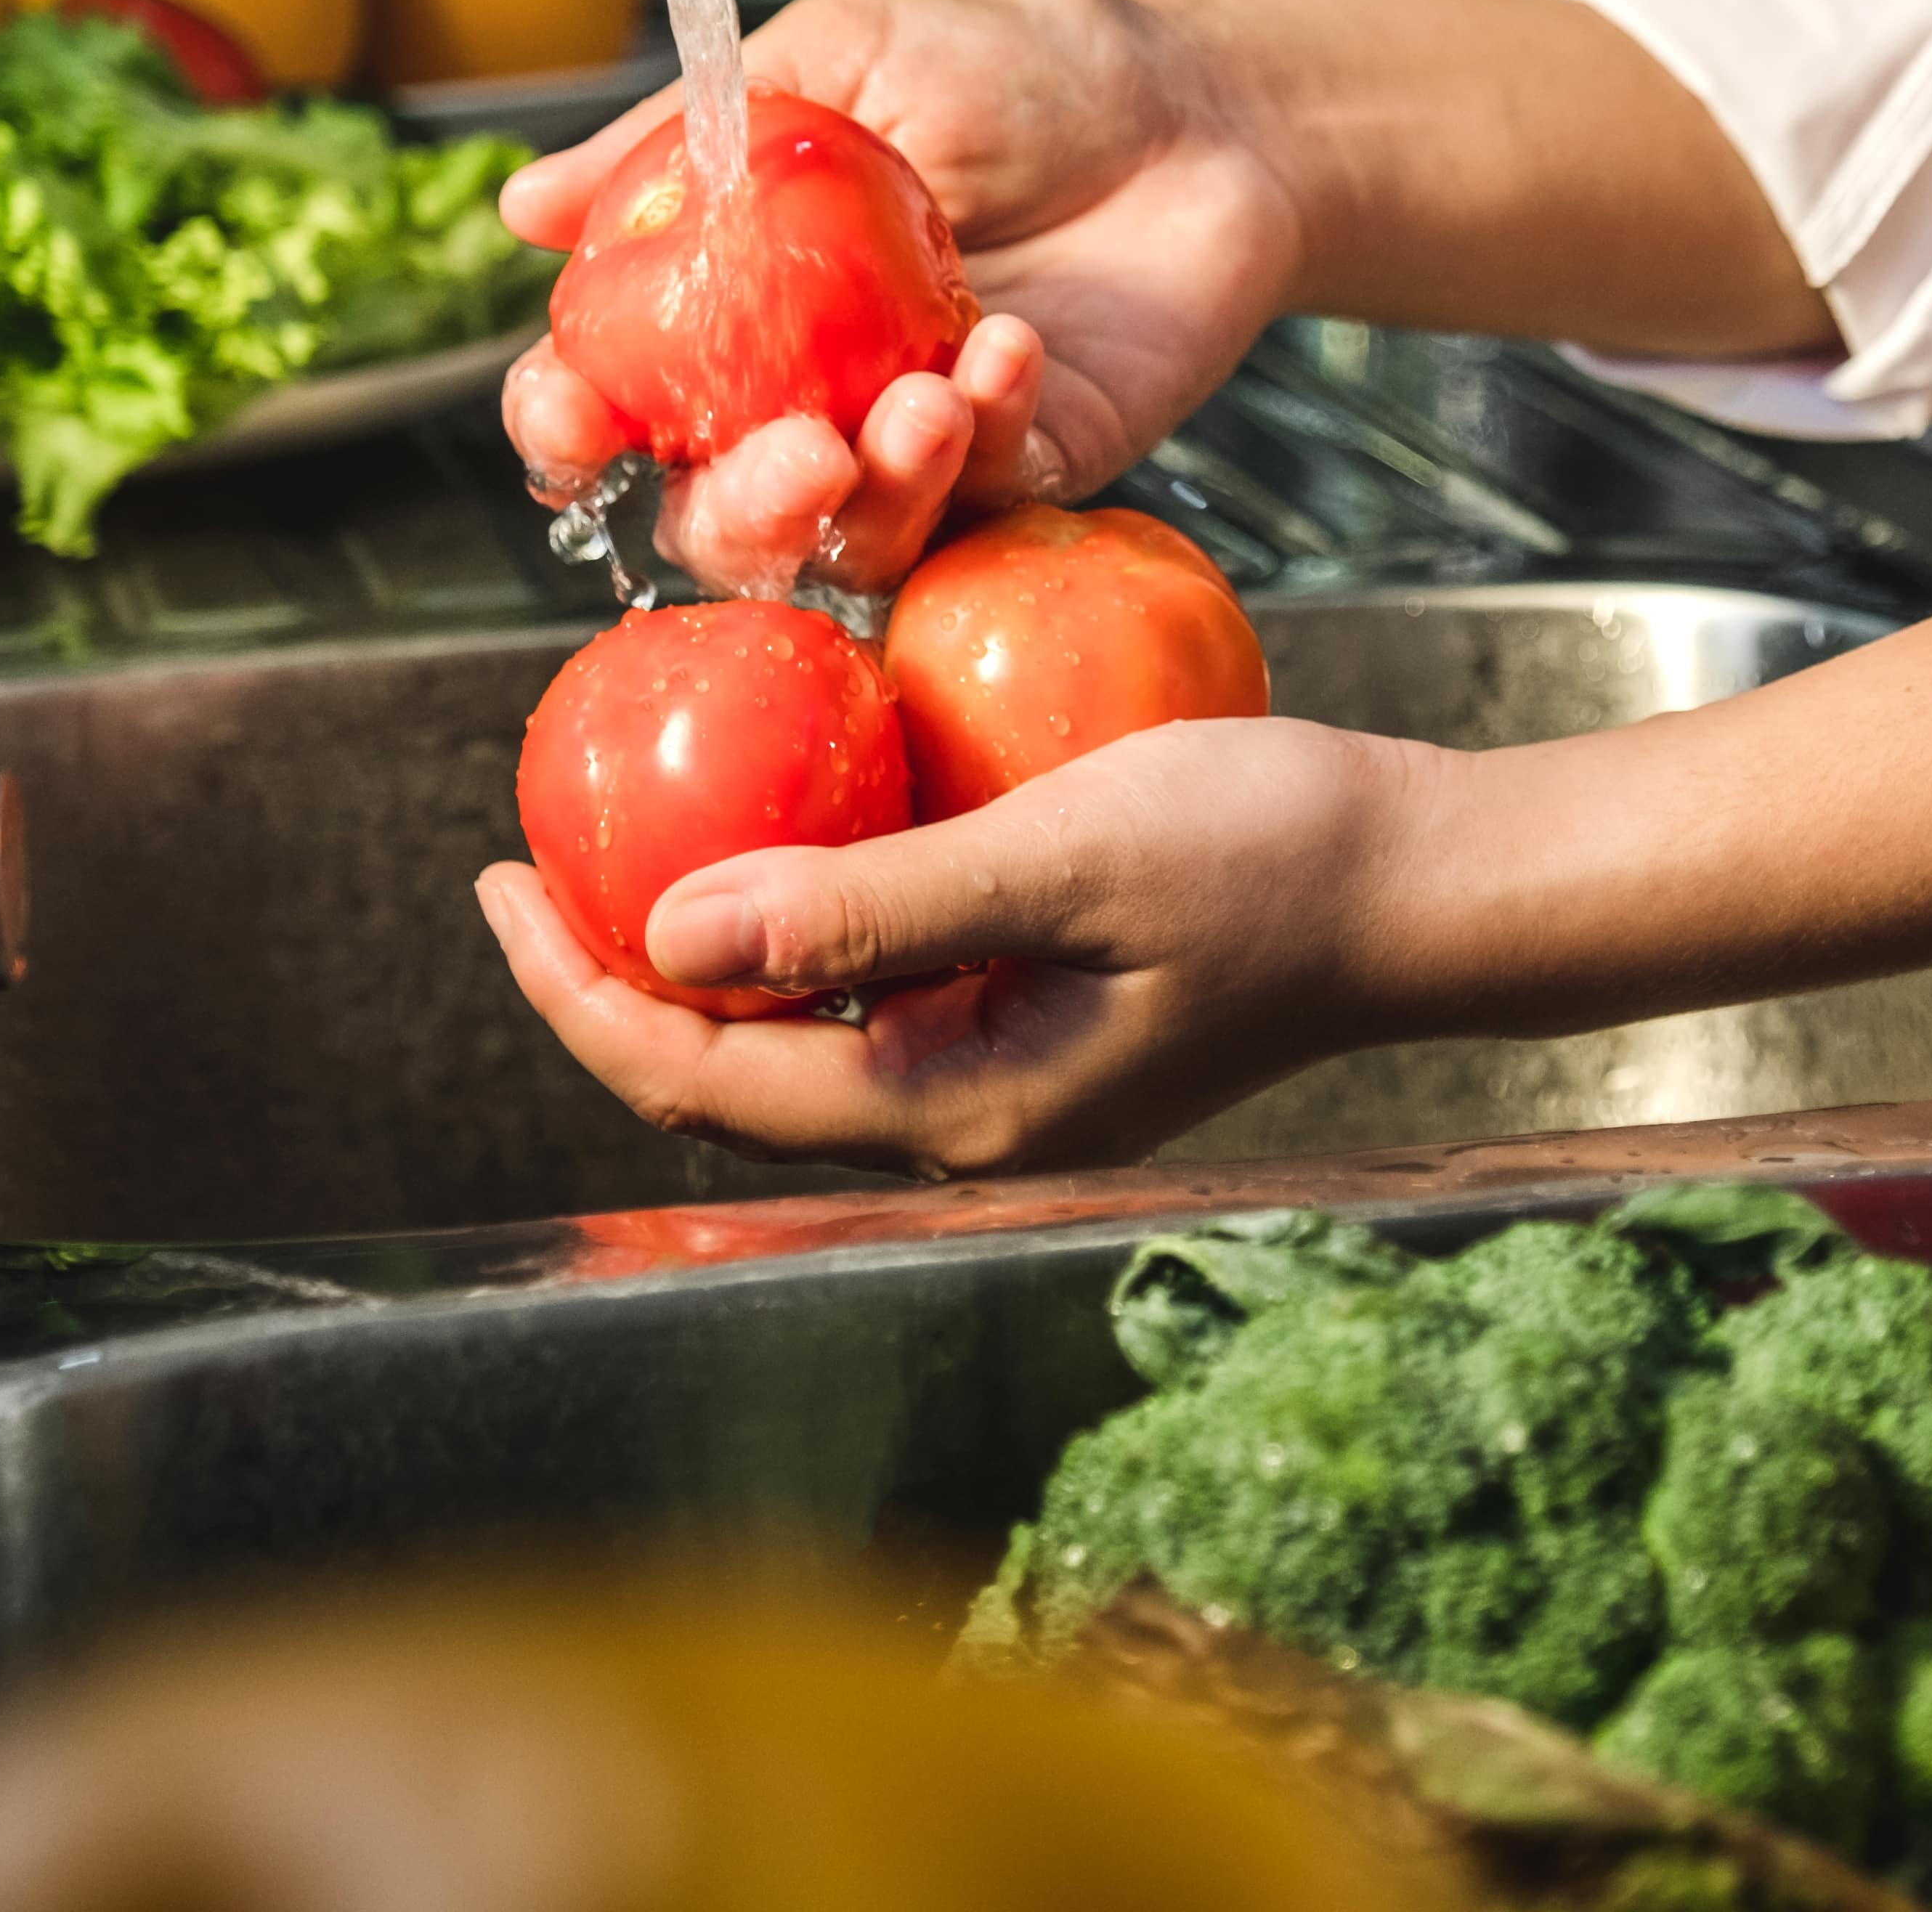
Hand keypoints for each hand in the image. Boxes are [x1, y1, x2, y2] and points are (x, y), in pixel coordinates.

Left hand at [477, 715, 1436, 1176]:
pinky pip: (878, 978)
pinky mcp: (1046, 1018)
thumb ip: (872, 904)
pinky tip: (795, 811)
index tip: (495, 875)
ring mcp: (1009, 1074)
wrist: (1436, 880)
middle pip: (727, 1073)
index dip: (572, 987)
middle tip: (528, 852)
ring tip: (628, 830)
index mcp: (954, 1110)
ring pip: (798, 1030)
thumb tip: (669, 939)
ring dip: (704, 942)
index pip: (698, 1077)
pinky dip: (804, 908)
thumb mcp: (1065, 854)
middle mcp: (965, 1119)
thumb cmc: (1275, 854)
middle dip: (609, 973)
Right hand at [498, 0, 1304, 591]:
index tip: (570, 410)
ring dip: (871, 496)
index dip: (566, 424)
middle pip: (714, 520)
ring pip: (846, 547)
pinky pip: (981, 506)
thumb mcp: (837, 61)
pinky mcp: (1028, 473)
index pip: (614, 400)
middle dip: (732, 511)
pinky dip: (986, 438)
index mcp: (732, 307)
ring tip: (920, 402)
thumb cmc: (1014, 66)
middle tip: (793, 451)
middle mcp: (807, 398)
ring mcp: (916, 450)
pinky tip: (1009, 346)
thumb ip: (682, 137)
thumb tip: (523, 203)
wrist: (1194, 102)